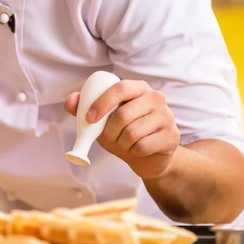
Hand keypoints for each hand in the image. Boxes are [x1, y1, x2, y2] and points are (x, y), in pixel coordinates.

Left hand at [64, 79, 180, 178]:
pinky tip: (137, 149)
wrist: (148, 156)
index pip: (120, 89)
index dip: (102, 103)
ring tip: (124, 143)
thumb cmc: (121, 132)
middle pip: (124, 115)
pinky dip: (134, 152)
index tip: (89, 119)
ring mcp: (167, 116)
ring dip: (122, 143)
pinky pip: (143, 146)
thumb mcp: (101, 120)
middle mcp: (156, 97)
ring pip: (133, 133)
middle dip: (109, 132)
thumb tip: (70, 101)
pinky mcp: (172, 136)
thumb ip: (83, 109)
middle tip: (109, 137)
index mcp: (137, 88)